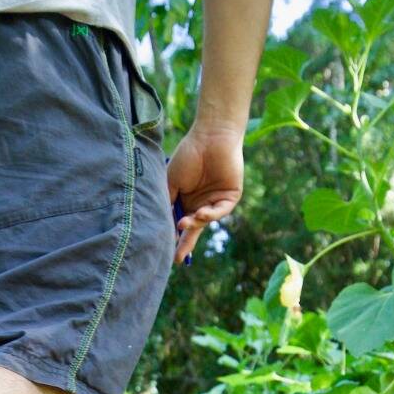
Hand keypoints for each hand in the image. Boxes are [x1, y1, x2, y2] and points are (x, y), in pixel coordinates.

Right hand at [165, 124, 243, 263]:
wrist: (210, 136)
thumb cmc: (188, 155)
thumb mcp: (170, 181)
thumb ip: (167, 202)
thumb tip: (162, 225)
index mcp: (186, 200)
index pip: (179, 222)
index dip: (173, 236)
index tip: (164, 251)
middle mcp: (200, 203)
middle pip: (193, 227)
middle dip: (185, 243)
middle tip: (178, 258)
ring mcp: (215, 201)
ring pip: (205, 220)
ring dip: (195, 223)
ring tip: (184, 224)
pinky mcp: (230, 197)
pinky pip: (220, 211)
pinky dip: (211, 214)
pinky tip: (201, 214)